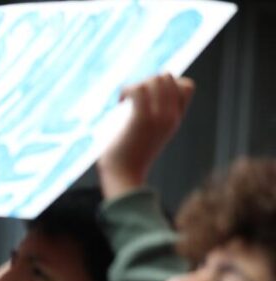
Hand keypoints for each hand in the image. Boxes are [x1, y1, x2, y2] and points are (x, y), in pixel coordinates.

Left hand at [97, 73, 194, 199]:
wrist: (123, 176)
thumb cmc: (129, 157)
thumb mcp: (147, 135)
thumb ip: (151, 119)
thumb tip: (138, 103)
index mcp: (176, 119)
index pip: (187, 86)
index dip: (166, 83)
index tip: (148, 97)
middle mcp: (171, 116)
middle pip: (168, 77)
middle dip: (147, 80)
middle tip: (131, 100)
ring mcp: (159, 117)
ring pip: (155, 79)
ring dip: (136, 84)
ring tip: (125, 101)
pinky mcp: (142, 119)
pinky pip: (139, 88)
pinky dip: (126, 90)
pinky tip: (120, 103)